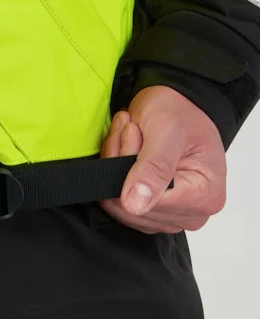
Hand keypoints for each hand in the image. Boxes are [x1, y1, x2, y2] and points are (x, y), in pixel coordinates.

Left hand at [99, 86, 226, 233]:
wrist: (175, 103)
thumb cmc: (179, 112)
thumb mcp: (167, 131)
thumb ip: (153, 169)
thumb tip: (135, 206)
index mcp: (205, 197)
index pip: (149, 202)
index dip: (131, 167)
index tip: (132, 132)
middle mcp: (191, 212)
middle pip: (131, 205)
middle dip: (120, 162)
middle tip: (129, 130)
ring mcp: (168, 214)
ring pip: (117, 202)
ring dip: (114, 163)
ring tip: (129, 135)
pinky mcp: (148, 210)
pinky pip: (114, 200)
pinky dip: (112, 171)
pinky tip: (124, 148)